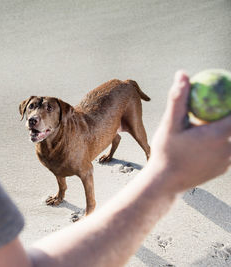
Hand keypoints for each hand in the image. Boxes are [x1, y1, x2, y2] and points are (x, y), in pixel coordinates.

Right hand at [148, 70, 230, 192]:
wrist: (165, 183)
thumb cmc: (166, 152)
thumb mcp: (170, 124)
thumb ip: (179, 99)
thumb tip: (182, 74)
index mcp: (219, 134)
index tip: (229, 89)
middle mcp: (229, 148)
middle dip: (228, 113)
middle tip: (223, 104)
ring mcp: (228, 160)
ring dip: (226, 128)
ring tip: (213, 122)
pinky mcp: (223, 168)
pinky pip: (228, 150)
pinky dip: (223, 142)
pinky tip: (209, 139)